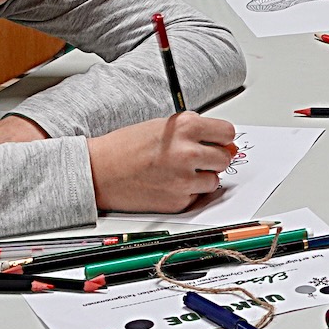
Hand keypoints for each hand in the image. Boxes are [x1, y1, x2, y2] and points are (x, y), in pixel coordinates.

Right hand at [88, 112, 237, 211]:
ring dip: (202, 177)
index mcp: (185, 128)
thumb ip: (196, 131)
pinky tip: (168, 183)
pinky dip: (188, 191)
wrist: (100, 171)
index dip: (222, 138)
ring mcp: (184, 180)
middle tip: (194, 158)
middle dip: (213, 158)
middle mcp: (188, 153)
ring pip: (214, 180)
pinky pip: (198, 196)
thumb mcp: (164, 126)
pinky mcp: (178, 201)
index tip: (217, 141)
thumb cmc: (127, 147)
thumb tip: (226, 144)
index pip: (228, 132)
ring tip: (177, 170)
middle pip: (225, 158)